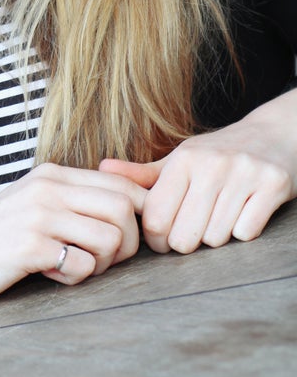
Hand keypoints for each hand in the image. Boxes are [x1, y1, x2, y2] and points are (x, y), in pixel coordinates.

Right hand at [0, 162, 146, 317]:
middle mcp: (47, 187)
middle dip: (127, 244)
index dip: (138, 215)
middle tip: (101, 261)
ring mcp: (38, 215)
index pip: (122, 183)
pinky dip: (75, 278)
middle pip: (125, 208)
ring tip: (70, 268)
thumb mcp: (32, 209)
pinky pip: (83, 264)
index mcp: (51, 174)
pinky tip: (49, 276)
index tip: (124, 240)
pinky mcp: (29, 246)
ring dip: (101, 264)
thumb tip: (130, 212)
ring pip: (112, 237)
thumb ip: (71, 203)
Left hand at [99, 88, 296, 253]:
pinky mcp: (273, 185)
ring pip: (216, 239)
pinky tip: (243, 213)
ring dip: (216, 236)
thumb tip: (101, 170)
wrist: (275, 134)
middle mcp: (212, 164)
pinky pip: (247, 233)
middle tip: (192, 230)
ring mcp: (245, 174)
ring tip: (219, 216)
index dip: (157, 239)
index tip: (164, 237)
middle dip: (186, 242)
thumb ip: (142, 174)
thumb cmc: (218, 153)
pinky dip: (244, 232)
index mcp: (184, 160)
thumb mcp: (180, 159)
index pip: (156, 219)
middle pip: (184, 237)